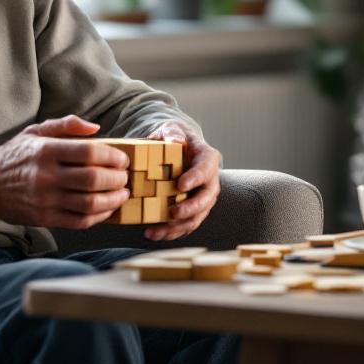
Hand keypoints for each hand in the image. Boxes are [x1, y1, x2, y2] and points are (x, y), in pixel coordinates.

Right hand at [0, 115, 130, 229]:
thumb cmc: (16, 155)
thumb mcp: (36, 131)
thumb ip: (66, 125)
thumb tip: (96, 128)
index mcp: (46, 151)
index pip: (89, 152)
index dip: (112, 157)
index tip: (122, 159)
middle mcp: (46, 176)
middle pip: (93, 180)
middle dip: (117, 179)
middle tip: (125, 177)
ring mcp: (45, 200)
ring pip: (89, 204)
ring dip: (113, 200)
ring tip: (121, 194)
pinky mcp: (45, 218)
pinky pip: (79, 221)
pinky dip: (99, 217)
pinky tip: (106, 209)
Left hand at [144, 121, 221, 241]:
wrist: (174, 149)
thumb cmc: (173, 138)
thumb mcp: (171, 129)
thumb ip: (172, 132)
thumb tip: (175, 141)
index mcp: (207, 159)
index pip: (206, 170)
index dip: (195, 178)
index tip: (180, 185)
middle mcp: (210, 181)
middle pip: (206, 199)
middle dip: (190, 208)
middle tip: (173, 213)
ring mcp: (203, 198)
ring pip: (196, 217)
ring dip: (177, 227)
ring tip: (156, 230)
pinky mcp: (193, 210)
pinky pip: (185, 225)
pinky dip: (170, 232)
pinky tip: (153, 233)